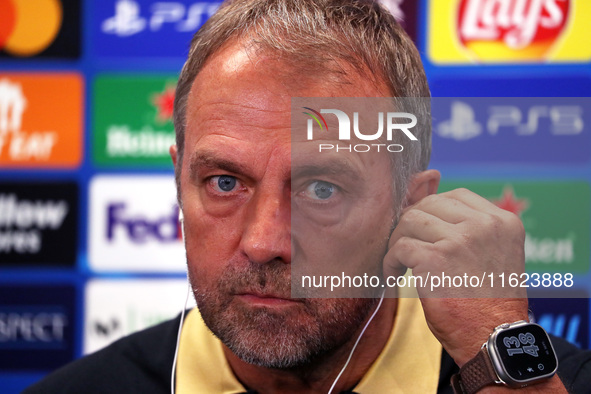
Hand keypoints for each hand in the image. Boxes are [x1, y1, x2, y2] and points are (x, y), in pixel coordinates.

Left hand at [384, 188, 528, 365]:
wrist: (492, 340)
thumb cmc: (488, 302)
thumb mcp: (491, 254)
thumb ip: (469, 226)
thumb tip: (426, 193)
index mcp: (503, 221)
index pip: (456, 195)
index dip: (432, 211)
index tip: (424, 233)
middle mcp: (485, 225)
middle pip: (429, 204)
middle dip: (412, 225)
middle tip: (407, 249)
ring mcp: (460, 240)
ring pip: (410, 220)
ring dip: (398, 241)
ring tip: (401, 263)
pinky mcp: (436, 258)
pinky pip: (399, 247)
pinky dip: (390, 262)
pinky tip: (395, 277)